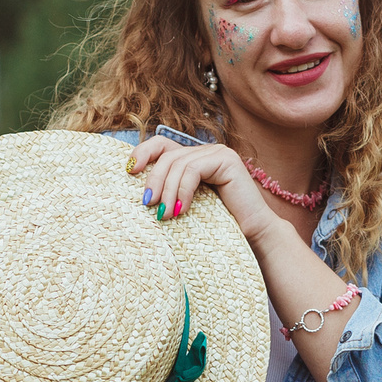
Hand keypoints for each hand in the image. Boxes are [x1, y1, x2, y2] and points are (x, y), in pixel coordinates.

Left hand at [128, 134, 284, 248]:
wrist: (252, 237)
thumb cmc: (218, 227)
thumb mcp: (184, 205)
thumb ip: (168, 191)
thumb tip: (139, 191)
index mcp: (195, 158)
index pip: (162, 144)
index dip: (143, 152)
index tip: (129, 171)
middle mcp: (207, 150)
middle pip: (167, 155)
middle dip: (154, 180)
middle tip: (148, 205)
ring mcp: (218, 152)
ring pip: (178, 164)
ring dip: (167, 191)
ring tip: (165, 214)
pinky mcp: (226, 160)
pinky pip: (193, 170)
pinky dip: (183, 191)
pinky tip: (182, 210)